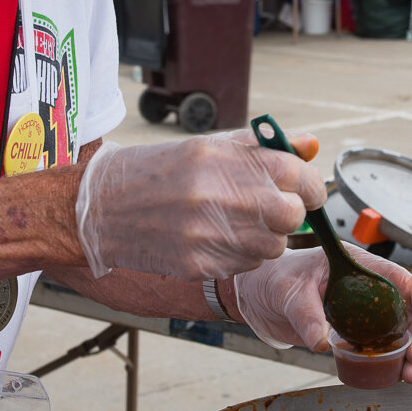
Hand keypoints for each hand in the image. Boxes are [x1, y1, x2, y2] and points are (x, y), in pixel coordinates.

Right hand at [74, 131, 323, 281]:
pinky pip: (245, 265)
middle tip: (270, 208)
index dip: (310, 184)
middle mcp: (216, 194)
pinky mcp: (199, 264)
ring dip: (264, 237)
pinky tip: (215, 238)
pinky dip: (240, 255)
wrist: (101, 208)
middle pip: (291, 214)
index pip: (296, 174)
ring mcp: (208, 233)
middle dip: (289, 213)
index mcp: (221, 158)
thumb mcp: (206, 147)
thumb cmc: (155, 172)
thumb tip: (310, 145)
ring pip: (272, 245)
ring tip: (233, 222)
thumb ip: (262, 148)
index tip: (306, 189)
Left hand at [230, 247, 411, 382]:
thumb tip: (321, 343)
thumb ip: (306, 315)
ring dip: (410, 353)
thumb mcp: (288, 292)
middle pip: (407, 308)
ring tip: (410, 376)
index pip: (396, 278)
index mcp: (356, 265)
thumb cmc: (274, 280)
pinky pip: (381, 347)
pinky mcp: (355, 332)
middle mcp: (367, 287)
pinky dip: (392, 362)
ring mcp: (363, 311)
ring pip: (399, 331)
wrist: (257, 295)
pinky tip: (396, 376)